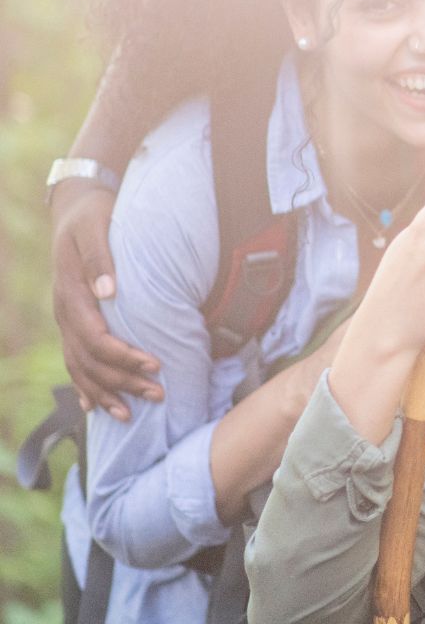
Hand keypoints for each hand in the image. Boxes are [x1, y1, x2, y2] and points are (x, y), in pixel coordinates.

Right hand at [51, 179, 160, 420]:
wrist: (74, 208)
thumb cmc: (93, 216)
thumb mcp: (96, 228)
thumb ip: (101, 259)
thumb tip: (109, 291)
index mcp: (72, 294)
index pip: (96, 337)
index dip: (124, 356)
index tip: (156, 364)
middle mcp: (65, 312)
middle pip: (90, 360)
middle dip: (123, 381)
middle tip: (159, 395)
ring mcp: (66, 320)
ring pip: (80, 367)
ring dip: (104, 392)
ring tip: (129, 415)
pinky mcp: (73, 322)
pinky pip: (74, 360)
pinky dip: (84, 386)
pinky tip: (94, 406)